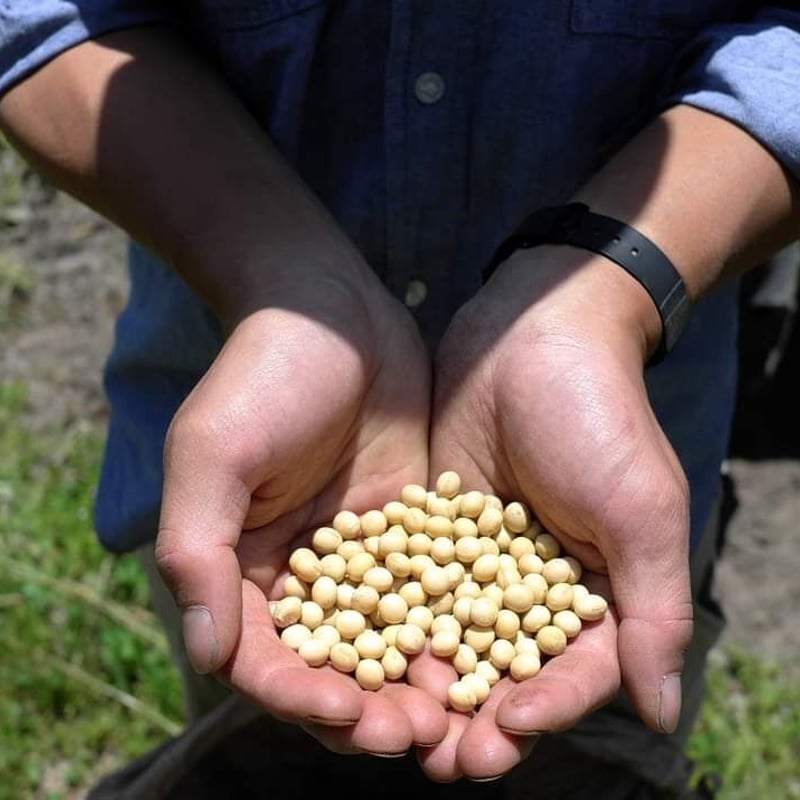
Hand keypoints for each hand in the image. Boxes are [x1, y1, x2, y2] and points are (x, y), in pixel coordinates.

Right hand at [154, 273, 448, 755]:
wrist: (333, 312)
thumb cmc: (261, 374)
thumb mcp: (213, 453)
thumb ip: (198, 551)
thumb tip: (204, 658)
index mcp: (241, 567)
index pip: (264, 658)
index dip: (299, 696)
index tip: (345, 715)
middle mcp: (301, 572)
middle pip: (332, 664)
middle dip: (367, 708)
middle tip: (414, 736)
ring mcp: (364, 554)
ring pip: (389, 639)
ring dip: (416, 682)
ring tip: (454, 716)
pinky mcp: (415, 528)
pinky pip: (434, 589)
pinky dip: (454, 626)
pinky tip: (490, 652)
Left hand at [422, 246, 692, 780]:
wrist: (531, 334)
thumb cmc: (598, 416)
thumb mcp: (639, 509)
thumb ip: (652, 608)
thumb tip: (663, 713)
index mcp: (593, 588)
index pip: (570, 670)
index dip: (542, 710)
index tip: (503, 740)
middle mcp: (532, 583)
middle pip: (502, 667)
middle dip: (473, 715)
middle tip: (438, 761)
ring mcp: (475, 557)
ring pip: (448, 636)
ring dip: (422, 682)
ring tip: (389, 723)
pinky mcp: (428, 527)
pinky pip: (406, 584)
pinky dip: (386, 621)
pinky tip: (354, 651)